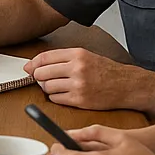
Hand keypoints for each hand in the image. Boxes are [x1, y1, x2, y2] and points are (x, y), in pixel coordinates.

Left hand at [23, 47, 137, 110]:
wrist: (126, 85)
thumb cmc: (105, 70)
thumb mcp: (85, 56)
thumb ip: (61, 58)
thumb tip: (33, 65)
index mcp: (77, 54)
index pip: (44, 58)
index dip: (33, 64)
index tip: (28, 69)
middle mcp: (77, 68)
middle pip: (42, 73)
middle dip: (39, 77)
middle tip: (44, 79)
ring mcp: (78, 85)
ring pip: (47, 87)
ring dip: (48, 89)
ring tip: (58, 87)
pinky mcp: (80, 100)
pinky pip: (56, 99)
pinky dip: (56, 98)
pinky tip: (64, 95)